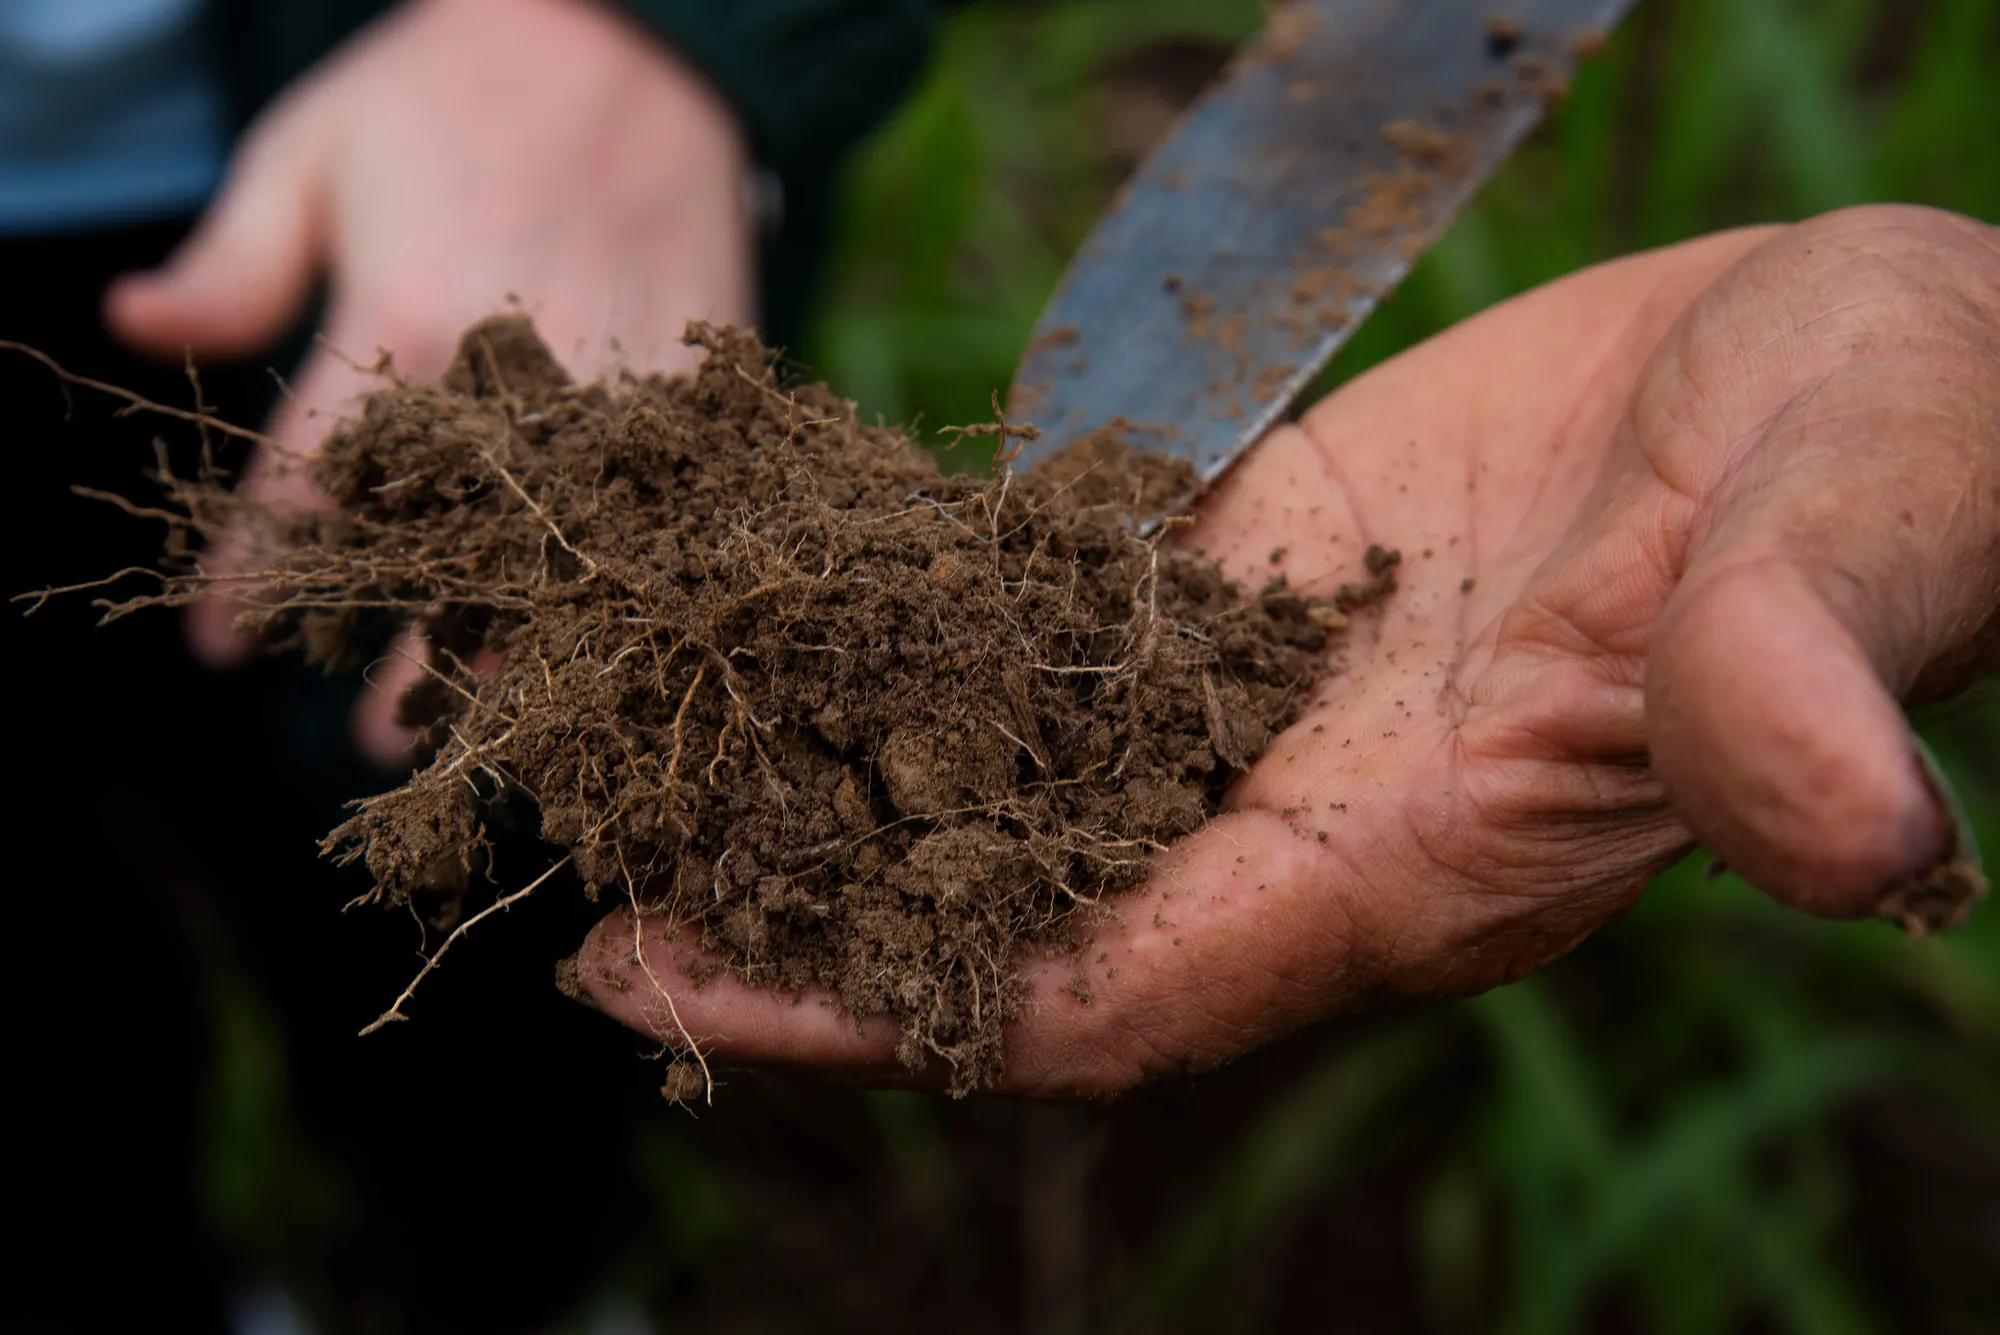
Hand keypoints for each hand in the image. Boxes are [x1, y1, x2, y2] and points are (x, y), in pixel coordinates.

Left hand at [106, 0, 755, 761]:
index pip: (310, 494)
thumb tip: (130, 330)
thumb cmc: (448, 90)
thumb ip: (232, 263)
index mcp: (402, 326)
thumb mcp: (310, 151)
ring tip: (494, 723)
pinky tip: (625, 641)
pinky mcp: (698, 389)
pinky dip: (642, 589)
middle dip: (409, 670)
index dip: (258, 581)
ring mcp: (618, 394)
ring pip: (572, 568)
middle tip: (378, 740)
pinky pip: (672, 515)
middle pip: (451, 570)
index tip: (223, 645)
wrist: (635, 38)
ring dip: (529, 660)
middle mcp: (512, 383)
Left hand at [578, 205, 1998, 1094]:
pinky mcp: (1253, 587)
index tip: (688, 991)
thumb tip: (1856, 838)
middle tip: (578, 899)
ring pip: (1011, 788)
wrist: (1863, 367)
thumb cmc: (1891, 452)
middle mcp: (1319, 813)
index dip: (907, 1010)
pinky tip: (790, 613)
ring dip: (827, 786)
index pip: (1129, 990)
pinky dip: (919, 647)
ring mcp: (1274, 704)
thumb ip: (1798, 673)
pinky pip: (1056, 645)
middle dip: (804, 924)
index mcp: (1431, 853)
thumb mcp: (1856, 530)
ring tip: (631, 754)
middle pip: (1016, 916)